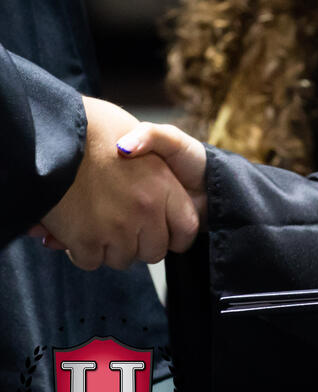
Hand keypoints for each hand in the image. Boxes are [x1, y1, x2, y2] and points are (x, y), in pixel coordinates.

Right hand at [39, 96, 199, 269]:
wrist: (57, 134)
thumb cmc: (102, 131)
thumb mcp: (145, 135)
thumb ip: (163, 166)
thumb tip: (163, 192)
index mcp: (164, 185)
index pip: (186, 228)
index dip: (175, 236)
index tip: (163, 233)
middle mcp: (145, 208)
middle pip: (154, 252)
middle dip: (140, 245)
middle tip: (125, 228)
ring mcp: (116, 227)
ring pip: (122, 259)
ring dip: (110, 248)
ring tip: (99, 223)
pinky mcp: (86, 240)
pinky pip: (91, 261)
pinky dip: (83, 251)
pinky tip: (77, 230)